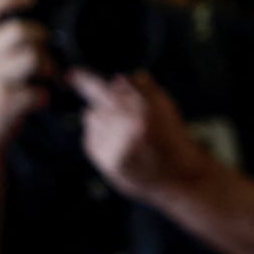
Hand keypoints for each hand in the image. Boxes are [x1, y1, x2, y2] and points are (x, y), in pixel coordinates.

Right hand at [0, 0, 49, 155]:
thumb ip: (3, 9)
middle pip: (23, 31)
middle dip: (42, 42)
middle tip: (43, 59)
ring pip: (33, 58)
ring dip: (47, 71)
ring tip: (41, 80)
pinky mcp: (1, 101)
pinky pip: (36, 92)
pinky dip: (42, 98)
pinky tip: (34, 100)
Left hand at [70, 70, 209, 201]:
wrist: (181, 178)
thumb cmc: (173, 141)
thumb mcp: (166, 106)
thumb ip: (143, 88)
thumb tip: (118, 79)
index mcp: (143, 110)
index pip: (105, 89)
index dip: (85, 80)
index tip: (72, 74)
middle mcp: (128, 128)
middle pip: (96, 104)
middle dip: (105, 105)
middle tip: (122, 116)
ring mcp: (117, 147)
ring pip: (91, 120)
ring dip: (101, 121)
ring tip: (123, 132)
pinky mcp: (109, 163)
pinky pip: (89, 141)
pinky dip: (99, 139)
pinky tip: (118, 144)